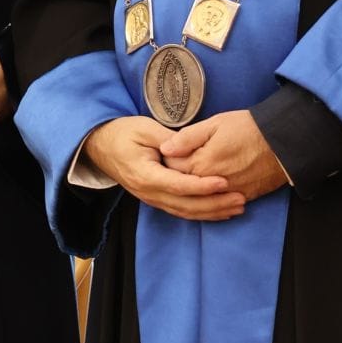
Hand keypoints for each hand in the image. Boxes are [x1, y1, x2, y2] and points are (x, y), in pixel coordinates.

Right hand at [80, 116, 245, 219]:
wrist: (101, 147)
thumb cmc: (123, 134)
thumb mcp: (145, 128)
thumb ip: (168, 139)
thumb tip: (187, 147)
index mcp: (145, 174)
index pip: (178, 185)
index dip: (202, 185)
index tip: (223, 181)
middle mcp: (149, 192)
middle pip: (185, 205)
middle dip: (214, 204)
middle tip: (240, 199)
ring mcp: (152, 199)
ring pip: (185, 212)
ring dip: (212, 212)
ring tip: (237, 207)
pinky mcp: (157, 200)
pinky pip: (181, 211)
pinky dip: (202, 213)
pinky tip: (220, 212)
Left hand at [158, 110, 288, 201]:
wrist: (284, 142)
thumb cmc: (249, 128)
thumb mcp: (215, 124)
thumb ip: (187, 137)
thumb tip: (164, 148)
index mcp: (201, 163)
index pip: (171, 168)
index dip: (169, 159)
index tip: (171, 152)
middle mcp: (211, 184)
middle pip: (184, 185)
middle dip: (179, 176)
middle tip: (180, 164)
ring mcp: (227, 193)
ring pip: (202, 198)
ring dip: (196, 190)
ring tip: (197, 176)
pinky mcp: (243, 197)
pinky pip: (221, 204)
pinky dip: (215, 199)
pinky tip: (213, 190)